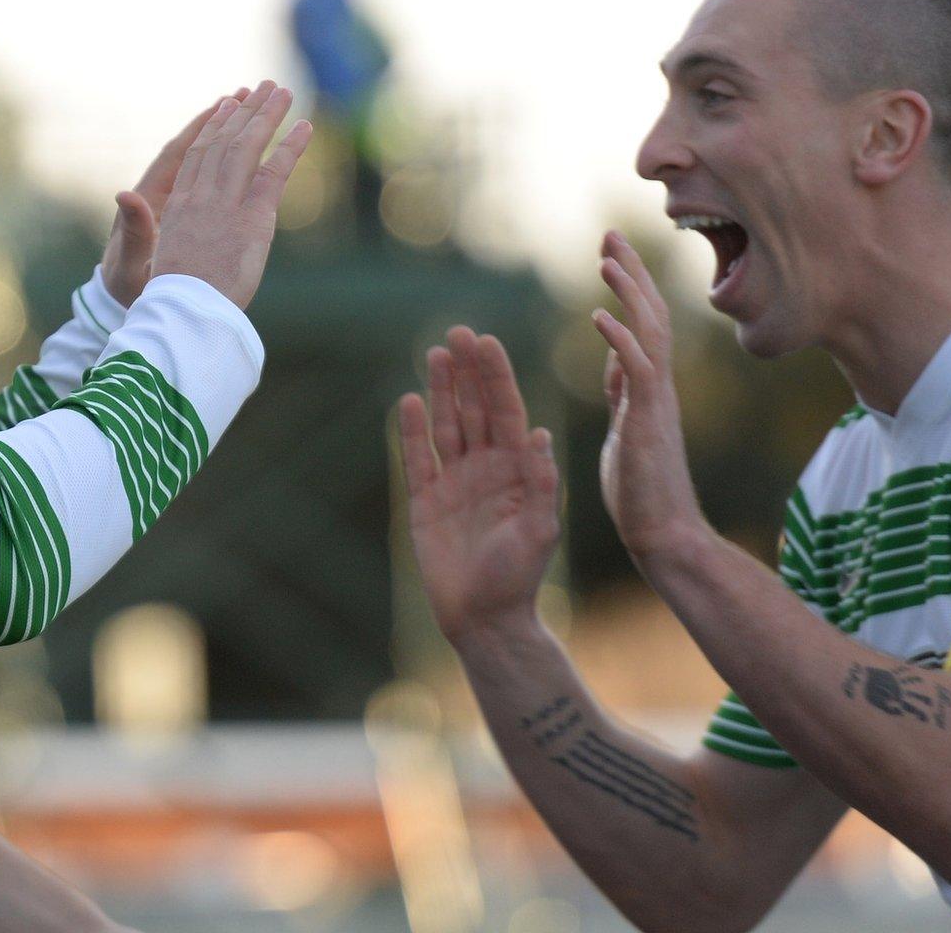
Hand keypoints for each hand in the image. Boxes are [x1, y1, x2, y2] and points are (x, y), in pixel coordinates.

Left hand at [101, 89, 246, 305]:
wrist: (134, 304)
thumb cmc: (130, 288)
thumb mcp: (131, 264)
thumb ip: (135, 232)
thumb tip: (125, 194)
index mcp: (148, 199)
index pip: (180, 153)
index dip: (203, 127)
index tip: (227, 103)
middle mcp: (161, 192)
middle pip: (197, 145)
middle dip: (225, 118)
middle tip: (253, 90)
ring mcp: (175, 200)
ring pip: (205, 156)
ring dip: (228, 129)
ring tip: (254, 103)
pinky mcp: (183, 211)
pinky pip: (208, 174)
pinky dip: (226, 154)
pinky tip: (248, 143)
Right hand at [148, 81, 312, 309]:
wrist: (183, 311)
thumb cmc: (172, 297)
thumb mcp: (159, 258)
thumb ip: (166, 232)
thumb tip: (158, 214)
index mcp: (179, 206)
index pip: (198, 155)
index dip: (214, 127)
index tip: (226, 104)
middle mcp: (202, 197)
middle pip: (225, 142)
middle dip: (245, 111)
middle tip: (262, 87)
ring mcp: (227, 204)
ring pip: (248, 147)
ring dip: (267, 116)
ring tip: (283, 91)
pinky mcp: (253, 217)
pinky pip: (275, 173)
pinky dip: (291, 148)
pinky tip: (305, 127)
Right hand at [397, 327, 561, 639]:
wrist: (485, 618)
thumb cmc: (519, 578)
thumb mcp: (540, 530)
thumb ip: (540, 484)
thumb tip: (542, 436)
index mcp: (519, 470)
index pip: (507, 411)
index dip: (496, 377)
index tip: (488, 342)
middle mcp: (487, 469)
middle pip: (474, 409)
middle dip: (468, 371)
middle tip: (458, 332)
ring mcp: (455, 483)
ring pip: (446, 425)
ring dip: (441, 390)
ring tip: (436, 353)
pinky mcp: (427, 501)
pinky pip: (418, 458)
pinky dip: (412, 430)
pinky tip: (408, 400)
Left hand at [593, 231, 708, 558]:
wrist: (663, 536)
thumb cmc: (642, 492)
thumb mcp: (626, 428)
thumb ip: (624, 392)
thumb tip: (617, 362)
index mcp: (646, 387)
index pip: (640, 322)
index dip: (627, 285)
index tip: (609, 251)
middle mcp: (657, 386)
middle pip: (648, 314)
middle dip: (630, 272)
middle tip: (609, 233)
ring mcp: (656, 402)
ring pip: (646, 333)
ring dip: (627, 293)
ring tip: (606, 258)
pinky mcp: (648, 422)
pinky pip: (636, 372)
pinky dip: (619, 341)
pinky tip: (599, 316)